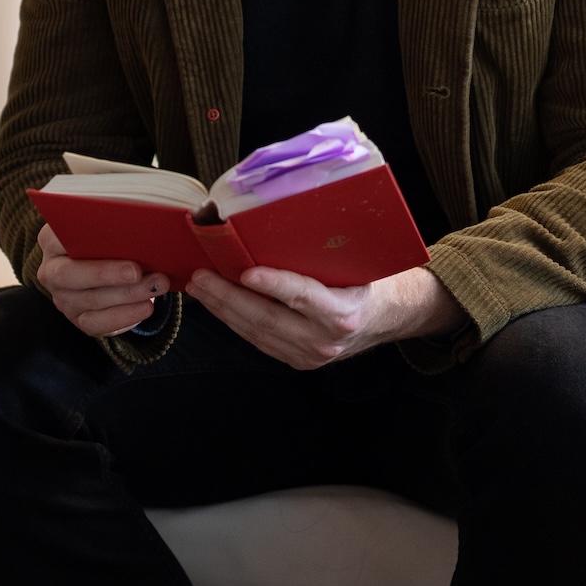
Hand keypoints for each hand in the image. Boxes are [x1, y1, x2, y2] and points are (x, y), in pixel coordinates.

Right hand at [35, 224, 169, 336]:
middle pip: (70, 276)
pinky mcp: (79, 319)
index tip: (111, 236)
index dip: (83, 239)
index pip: (58, 237)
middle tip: (136, 271)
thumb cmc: (110, 237)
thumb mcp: (109, 221)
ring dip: (126, 295)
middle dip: (106, 274)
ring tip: (156, 285)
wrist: (113, 263)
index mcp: (52, 240)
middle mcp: (51, 271)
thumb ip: (113, 216)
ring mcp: (63, 299)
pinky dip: (124, 317)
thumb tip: (139, 215)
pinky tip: (146, 307)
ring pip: (89, 302)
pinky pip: (97, 324)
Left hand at [186, 263, 462, 369]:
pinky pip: (260, 342)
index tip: (246, 273)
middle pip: (268, 319)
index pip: (304, 297)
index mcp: (345, 312)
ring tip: (200, 288)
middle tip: (202, 276)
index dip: (274, 285)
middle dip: (228, 297)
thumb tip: (282, 224)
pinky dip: (235, 322)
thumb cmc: (366, 280)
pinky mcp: (298, 361)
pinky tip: (218, 305)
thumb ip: (323, 254)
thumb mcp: (356, 264)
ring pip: (257, 333)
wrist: (386, 317)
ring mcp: (310, 356)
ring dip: (223, 310)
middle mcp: (326, 340)